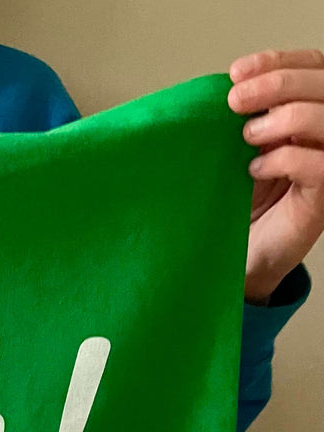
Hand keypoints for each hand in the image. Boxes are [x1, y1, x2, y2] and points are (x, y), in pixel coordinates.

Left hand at [228, 48, 323, 302]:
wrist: (241, 256)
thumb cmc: (241, 202)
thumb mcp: (241, 152)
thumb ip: (247, 119)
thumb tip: (231, 87)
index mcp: (312, 113)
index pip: (313, 68)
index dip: (280, 62)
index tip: (237, 72)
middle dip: (278, 84)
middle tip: (234, 100)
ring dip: (285, 118)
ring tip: (247, 137)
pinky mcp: (323, 197)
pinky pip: (319, 165)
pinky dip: (285, 159)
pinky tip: (254, 171)